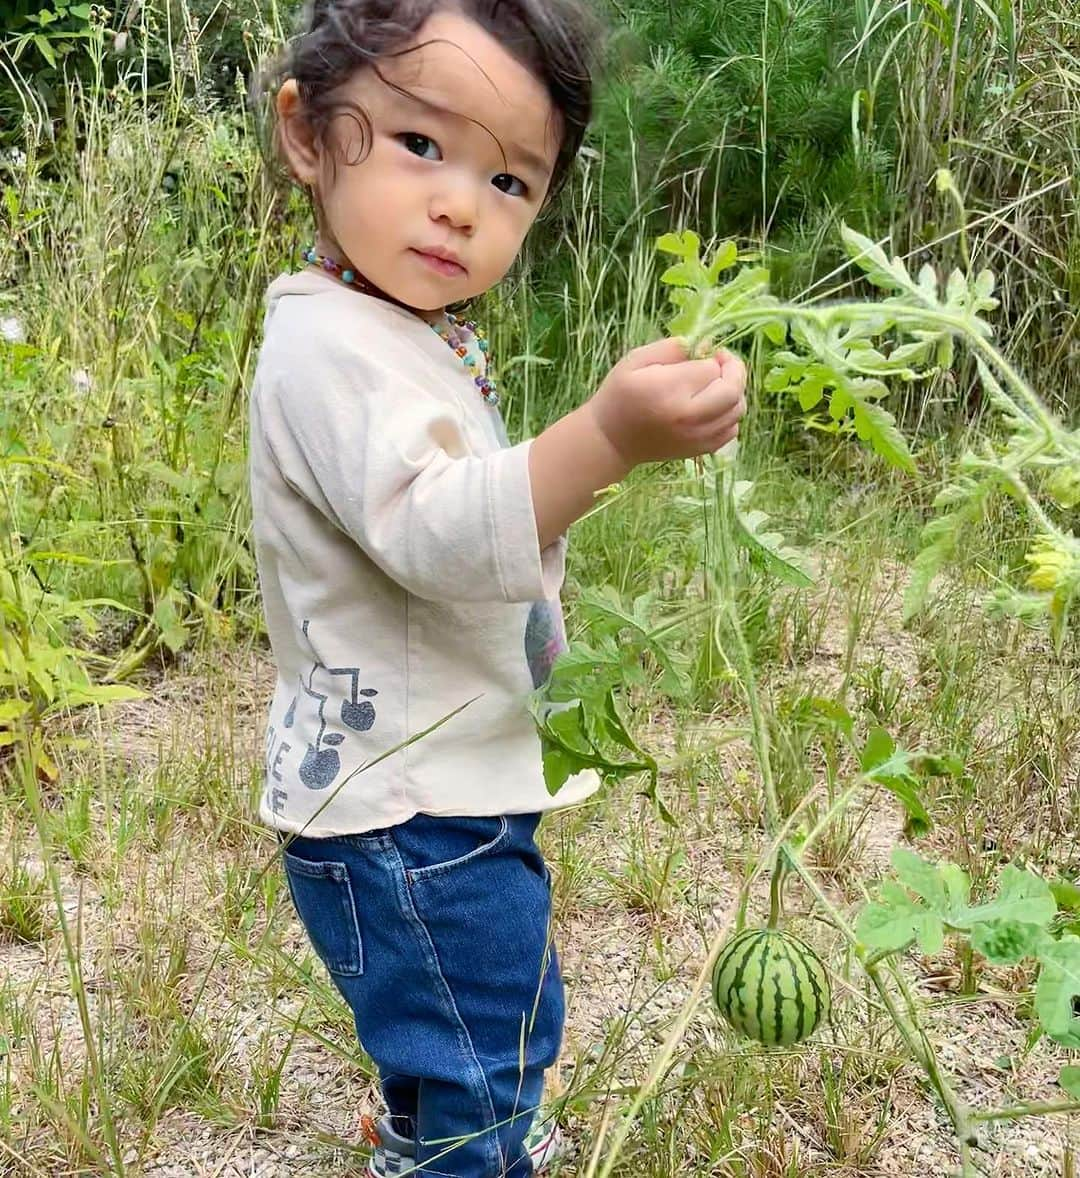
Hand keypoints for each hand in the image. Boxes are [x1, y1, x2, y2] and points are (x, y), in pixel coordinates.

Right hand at [585, 337, 746, 467]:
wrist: (611, 440)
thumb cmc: (620, 395)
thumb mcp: (636, 360)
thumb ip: (671, 348)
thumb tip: (705, 345)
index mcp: (669, 390)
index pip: (711, 368)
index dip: (712, 356)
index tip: (702, 352)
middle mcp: (687, 417)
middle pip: (732, 390)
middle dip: (734, 370)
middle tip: (722, 362)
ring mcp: (697, 437)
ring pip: (737, 410)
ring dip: (734, 391)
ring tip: (717, 384)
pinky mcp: (700, 450)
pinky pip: (732, 431)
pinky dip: (730, 415)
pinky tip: (715, 406)